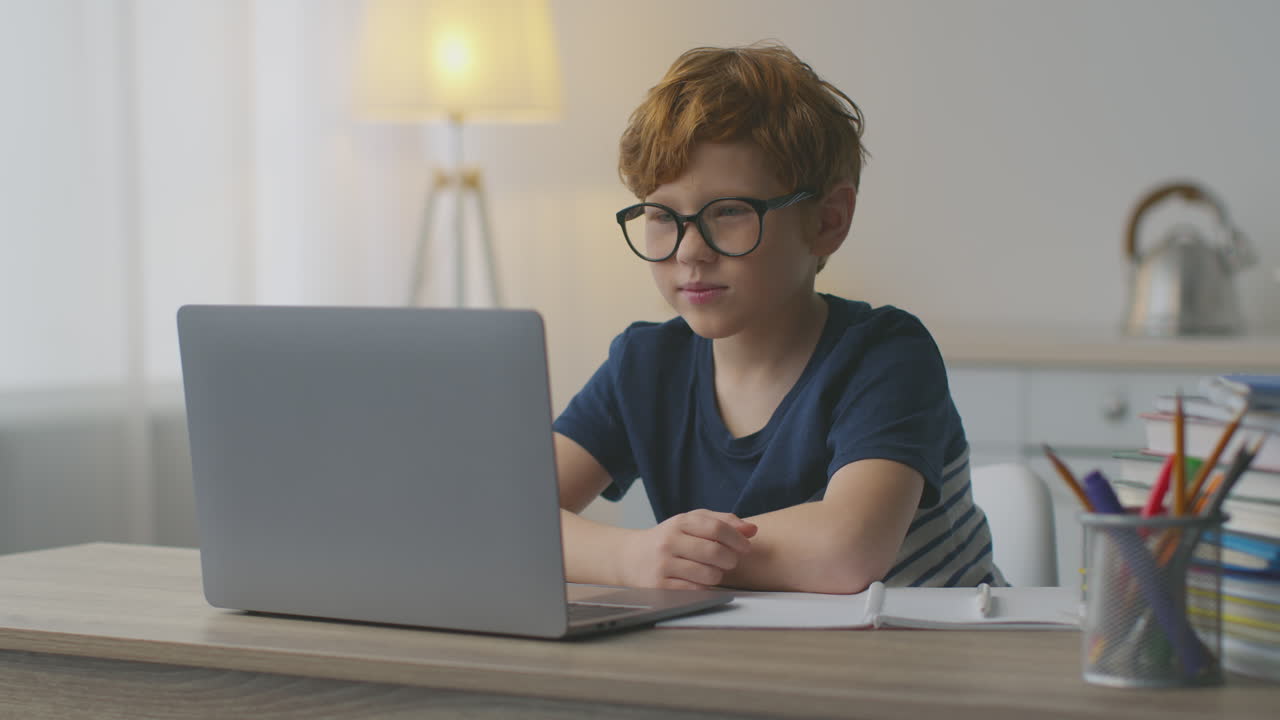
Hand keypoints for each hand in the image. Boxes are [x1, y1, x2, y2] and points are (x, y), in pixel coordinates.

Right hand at [616, 510, 757, 589]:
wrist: (630, 558)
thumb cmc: (669, 539)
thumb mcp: (691, 523)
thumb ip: (722, 522)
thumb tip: (751, 530)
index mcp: (678, 523)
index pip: (716, 527)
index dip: (737, 538)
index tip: (746, 547)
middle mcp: (668, 542)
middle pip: (714, 551)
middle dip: (730, 559)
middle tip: (730, 561)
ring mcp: (662, 565)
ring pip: (708, 574)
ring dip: (718, 575)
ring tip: (713, 571)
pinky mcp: (659, 587)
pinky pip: (696, 590)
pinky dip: (705, 587)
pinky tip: (700, 581)